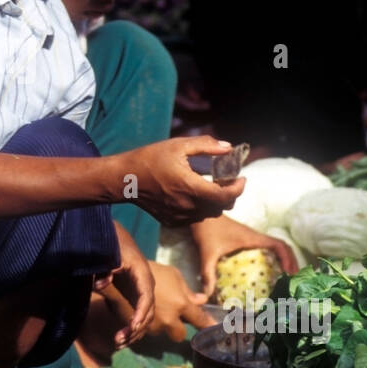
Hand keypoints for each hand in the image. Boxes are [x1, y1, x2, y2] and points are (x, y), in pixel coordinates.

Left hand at [94, 238, 155, 348]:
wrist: (117, 240)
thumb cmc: (114, 247)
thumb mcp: (110, 255)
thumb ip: (105, 268)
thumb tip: (100, 284)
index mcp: (143, 275)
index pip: (147, 297)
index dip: (141, 313)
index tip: (133, 326)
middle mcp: (147, 286)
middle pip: (148, 312)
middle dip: (136, 328)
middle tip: (119, 340)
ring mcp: (142, 293)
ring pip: (145, 318)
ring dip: (133, 333)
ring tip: (118, 343)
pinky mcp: (136, 297)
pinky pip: (138, 317)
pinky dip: (131, 329)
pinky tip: (120, 339)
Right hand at [117, 137, 244, 226]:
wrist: (124, 179)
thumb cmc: (150, 158)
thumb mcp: (178, 145)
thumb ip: (206, 145)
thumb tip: (228, 148)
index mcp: (190, 186)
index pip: (225, 195)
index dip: (239, 188)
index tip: (242, 178)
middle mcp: (187, 205)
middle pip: (221, 207)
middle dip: (229, 194)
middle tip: (226, 180)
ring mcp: (179, 216)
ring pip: (209, 214)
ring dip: (214, 202)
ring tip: (209, 186)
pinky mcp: (172, 221)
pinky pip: (195, 218)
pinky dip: (200, 208)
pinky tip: (192, 195)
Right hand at [144, 261, 206, 341]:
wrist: (125, 273)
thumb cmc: (153, 271)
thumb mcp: (174, 275)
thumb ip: (189, 292)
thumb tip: (203, 301)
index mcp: (180, 304)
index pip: (199, 320)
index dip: (207, 325)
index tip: (214, 328)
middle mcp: (168, 319)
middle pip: (179, 335)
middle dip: (177, 328)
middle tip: (172, 316)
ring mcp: (153, 325)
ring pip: (162, 332)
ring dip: (162, 325)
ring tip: (154, 309)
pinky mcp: (139, 327)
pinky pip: (149, 331)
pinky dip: (148, 325)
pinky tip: (143, 314)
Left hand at [190, 214, 298, 304]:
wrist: (201, 214)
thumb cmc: (207, 231)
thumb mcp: (207, 253)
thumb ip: (208, 274)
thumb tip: (208, 295)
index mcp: (253, 238)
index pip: (279, 245)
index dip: (288, 259)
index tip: (290, 274)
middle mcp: (256, 237)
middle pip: (283, 247)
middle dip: (291, 262)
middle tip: (293, 280)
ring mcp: (253, 238)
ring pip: (277, 247)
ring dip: (285, 259)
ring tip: (287, 278)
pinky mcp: (248, 240)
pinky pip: (268, 248)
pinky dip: (275, 258)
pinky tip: (271, 272)